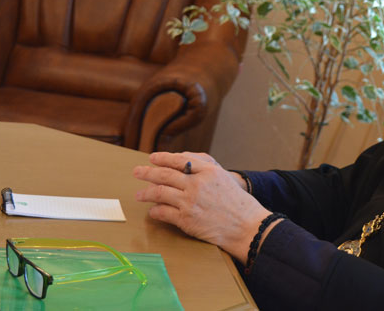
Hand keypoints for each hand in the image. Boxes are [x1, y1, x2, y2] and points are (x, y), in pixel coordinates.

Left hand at [133, 152, 270, 261]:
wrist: (246, 226)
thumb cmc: (238, 203)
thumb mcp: (224, 177)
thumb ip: (205, 167)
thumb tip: (183, 161)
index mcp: (208, 171)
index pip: (179, 160)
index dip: (163, 158)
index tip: (153, 158)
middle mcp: (197, 184)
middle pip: (165, 175)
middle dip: (147, 172)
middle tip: (137, 172)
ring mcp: (190, 202)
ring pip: (159, 193)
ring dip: (145, 193)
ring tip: (138, 194)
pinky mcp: (186, 220)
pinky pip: (162, 212)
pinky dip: (154, 211)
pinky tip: (152, 211)